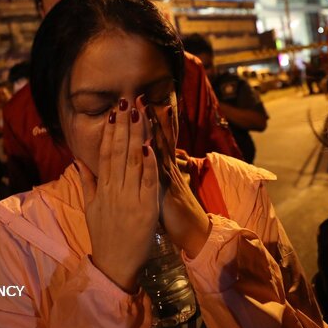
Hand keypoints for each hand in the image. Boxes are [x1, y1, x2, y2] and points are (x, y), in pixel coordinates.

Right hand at [76, 96, 158, 291]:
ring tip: (139, 112)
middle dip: (124, 124)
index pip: (106, 153)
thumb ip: (87, 182)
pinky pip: (148, 182)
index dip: (110, 130)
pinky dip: (149, 163)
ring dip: (137, 135)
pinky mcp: (146, 209)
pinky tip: (150, 145)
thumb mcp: (90, 207)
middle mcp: (114, 189)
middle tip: (127, 100)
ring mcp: (130, 198)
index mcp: (102, 188)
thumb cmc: (104, 235)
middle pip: (119, 151)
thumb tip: (79, 161)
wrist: (114, 264)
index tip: (114, 111)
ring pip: (134, 161)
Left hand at [148, 104, 210, 257]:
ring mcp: (166, 179)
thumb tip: (143, 158)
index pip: (149, 140)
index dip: (141, 122)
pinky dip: (153, 161)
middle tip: (137, 95)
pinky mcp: (166, 194)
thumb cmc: (175, 213)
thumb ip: (151, 173)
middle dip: (145, 117)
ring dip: (151, 129)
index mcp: (159, 168)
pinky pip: (159, 175)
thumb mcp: (160, 189)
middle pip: (155, 138)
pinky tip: (147, 146)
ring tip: (143, 109)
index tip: (132, 103)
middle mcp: (164, 168)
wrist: (195, 232)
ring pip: (158, 150)